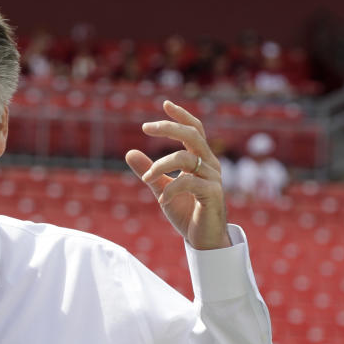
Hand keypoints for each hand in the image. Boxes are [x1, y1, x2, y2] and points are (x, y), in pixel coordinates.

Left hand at [125, 100, 230, 249]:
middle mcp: (210, 165)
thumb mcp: (162, 189)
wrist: (203, 239)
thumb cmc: (186, 212)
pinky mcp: (213, 194)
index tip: (165, 103)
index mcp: (201, 160)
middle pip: (192, 135)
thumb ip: (150, 172)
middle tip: (145, 127)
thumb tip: (129, 152)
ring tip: (145, 179)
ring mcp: (213, 179)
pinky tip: (161, 200)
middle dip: (169, 127)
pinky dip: (170, 189)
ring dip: (160, 165)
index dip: (182, 116)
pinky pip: (188, 183)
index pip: (194, 130)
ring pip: (186, 158)